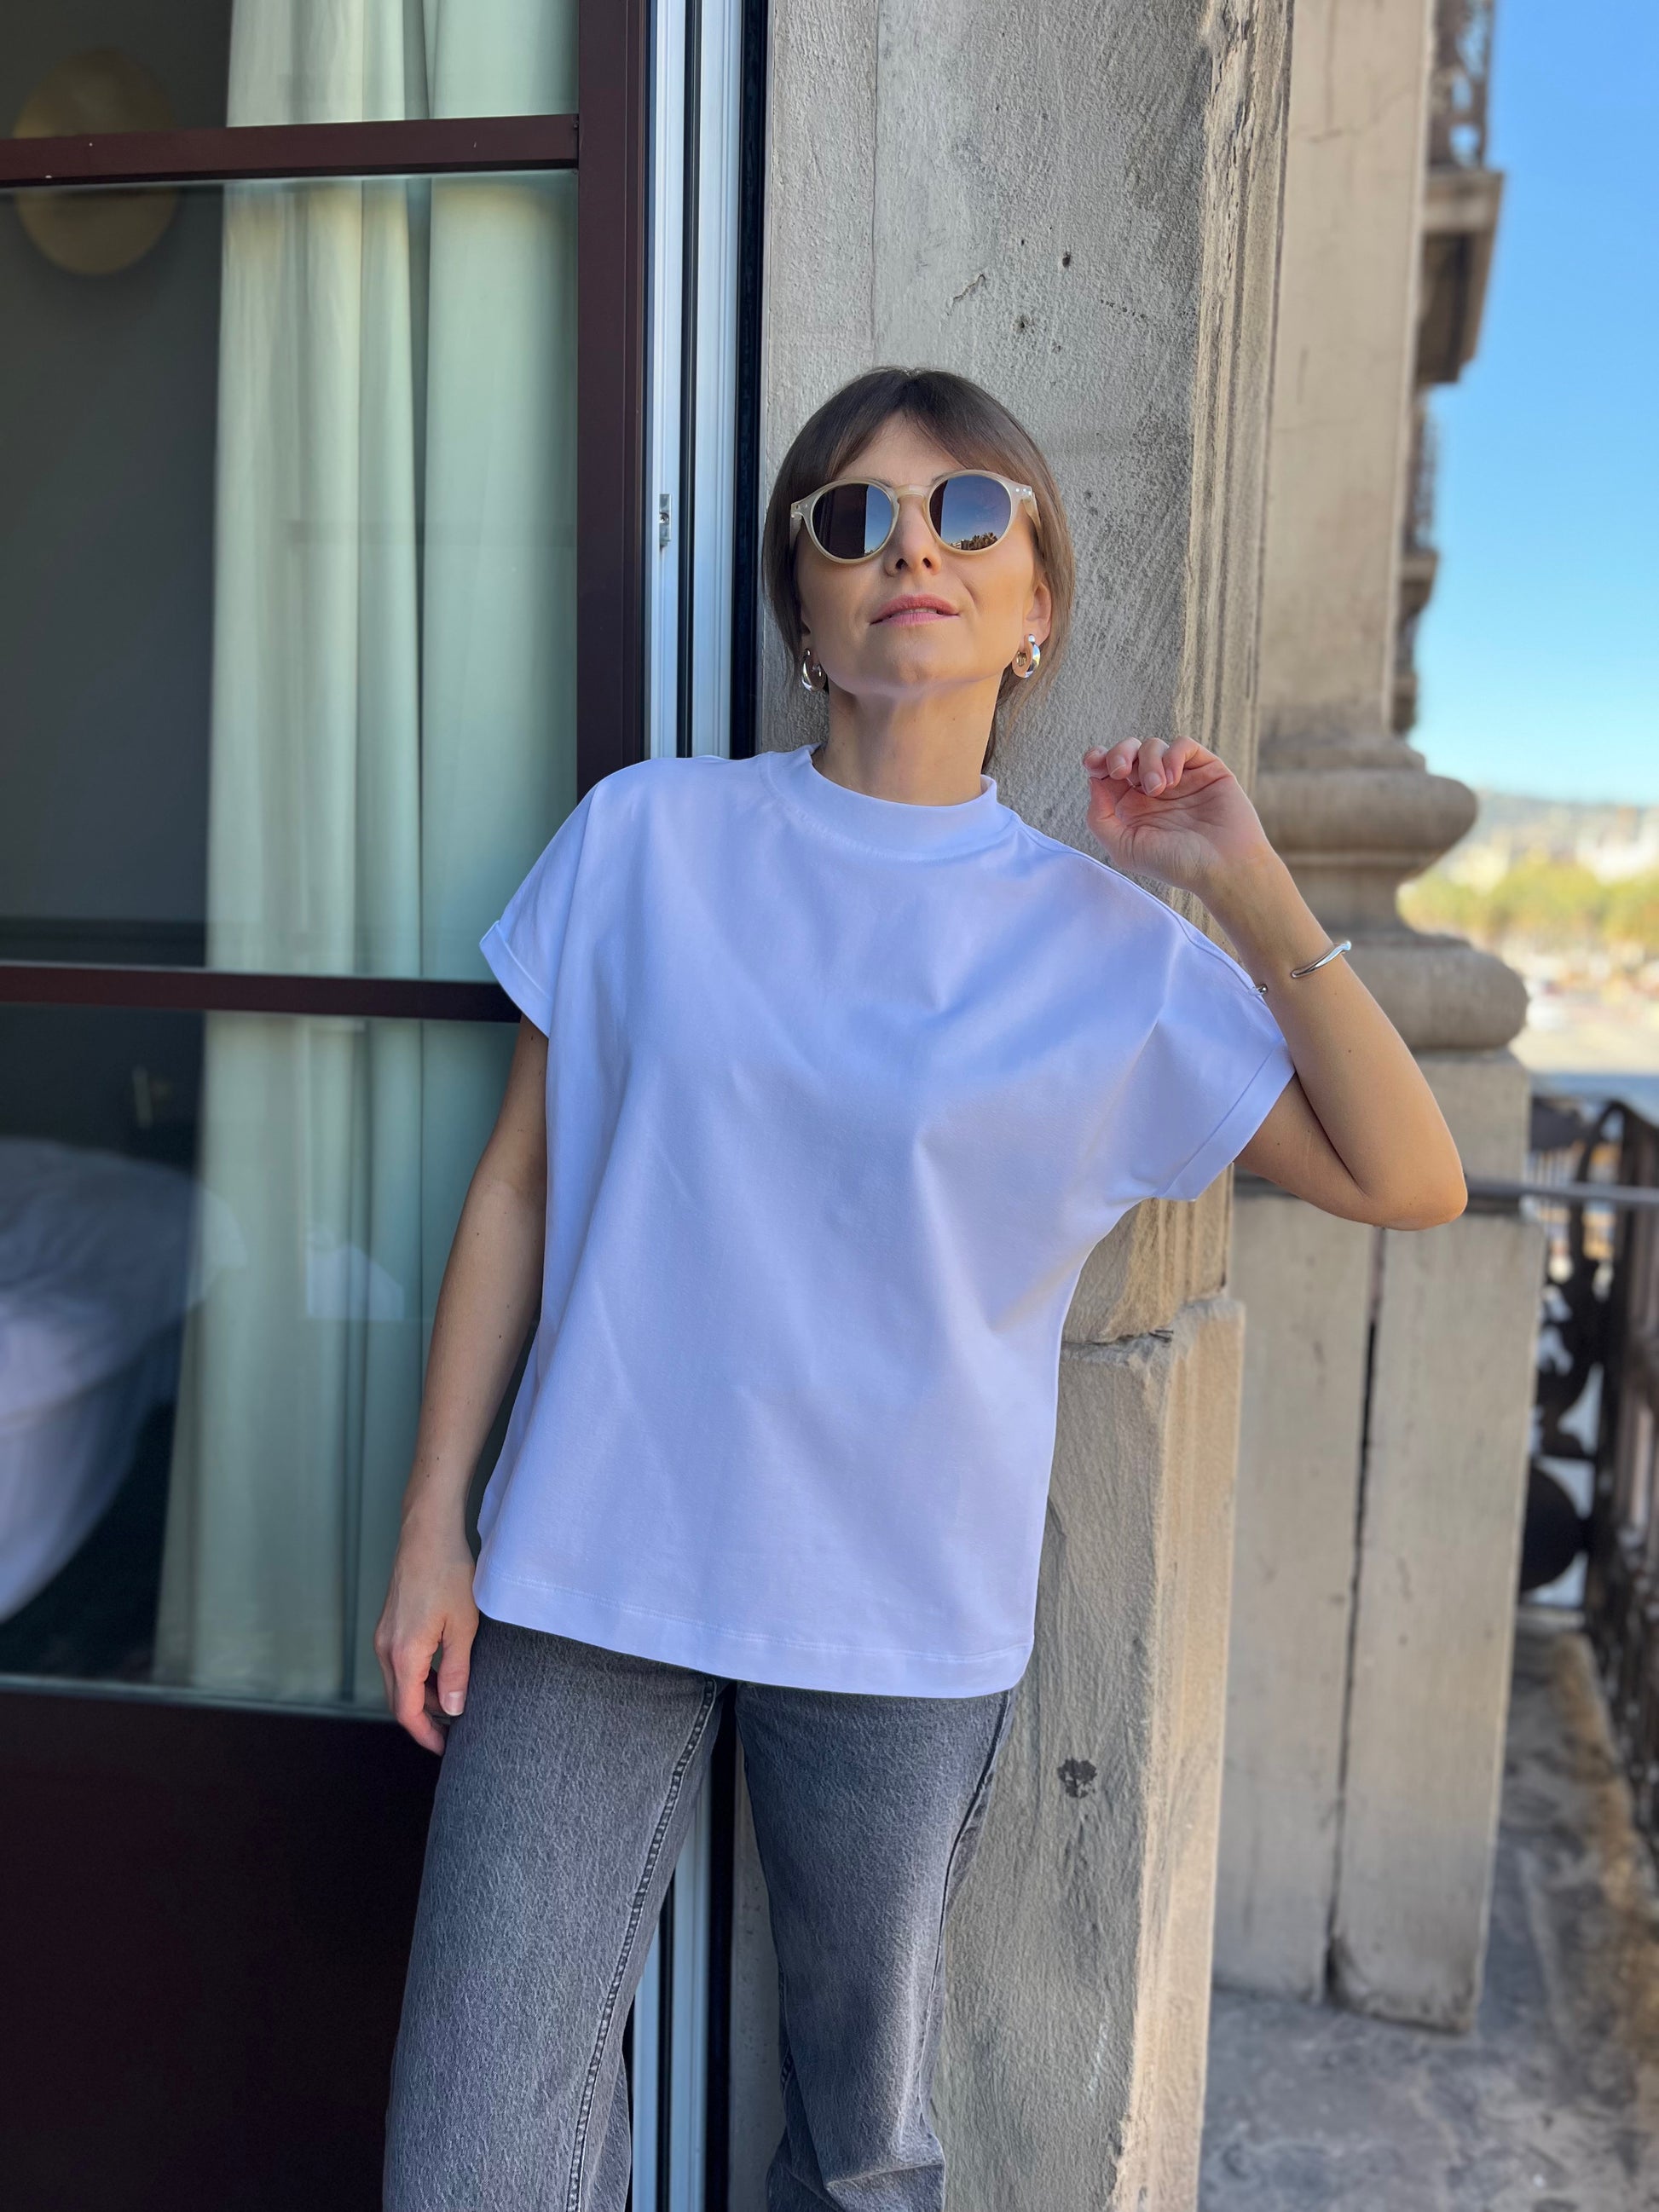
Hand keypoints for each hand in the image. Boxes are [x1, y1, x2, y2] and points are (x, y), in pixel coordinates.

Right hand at [373, 1519, 479, 1753]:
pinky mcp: (389, 1624)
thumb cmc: (448, 1574)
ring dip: (423, 1696)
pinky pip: (398, 1662)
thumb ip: (458, 1671)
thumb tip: (454, 1709)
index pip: (408, 1712)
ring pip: (399, 1682)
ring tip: (454, 1700)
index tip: (445, 1748)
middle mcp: (385, 1649)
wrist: (428, 1534)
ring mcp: (384, 1636)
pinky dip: (418, 1676)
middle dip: (424, 1720)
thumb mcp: (464, 1627)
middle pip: (399, 1701)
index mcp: (404, 1654)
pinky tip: (442, 1671)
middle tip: (451, 1732)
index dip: (426, 1734)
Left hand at [1083, 737, 1272, 898]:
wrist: (1223, 867)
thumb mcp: (1125, 848)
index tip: (1093, 763)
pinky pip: (1183, 745)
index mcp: (1132, 807)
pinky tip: (1173, 779)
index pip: (1108, 772)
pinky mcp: (1205, 768)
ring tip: (1158, 789)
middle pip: (1128, 751)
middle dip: (1118, 753)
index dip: (1097, 759)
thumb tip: (1093, 780)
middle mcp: (1153, 790)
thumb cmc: (1176, 864)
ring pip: (1153, 746)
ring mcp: (1180, 778)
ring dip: (1148, 763)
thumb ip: (1099, 818)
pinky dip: (1173, 755)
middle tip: (1121, 771)